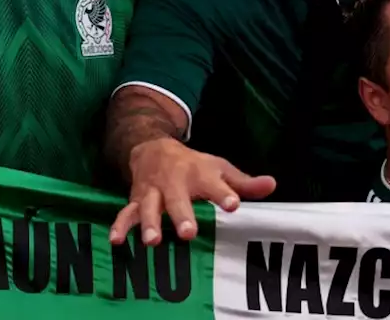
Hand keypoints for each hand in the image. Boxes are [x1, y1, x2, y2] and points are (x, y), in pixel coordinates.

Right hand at [108, 138, 274, 245]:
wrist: (152, 147)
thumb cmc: (193, 165)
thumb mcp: (219, 168)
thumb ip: (244, 183)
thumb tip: (272, 186)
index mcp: (199, 175)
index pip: (214, 185)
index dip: (223, 194)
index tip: (232, 205)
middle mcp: (175, 183)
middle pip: (178, 199)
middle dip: (182, 215)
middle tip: (188, 232)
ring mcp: (153, 192)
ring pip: (149, 207)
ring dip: (150, 224)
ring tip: (153, 241)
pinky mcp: (135, 200)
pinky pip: (126, 213)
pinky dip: (120, 226)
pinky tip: (117, 241)